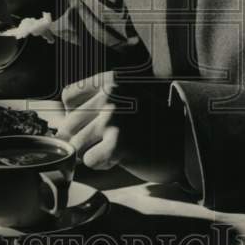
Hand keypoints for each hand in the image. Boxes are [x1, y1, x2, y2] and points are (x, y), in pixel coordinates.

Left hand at [59, 73, 184, 182]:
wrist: (186, 140)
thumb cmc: (150, 124)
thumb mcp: (125, 98)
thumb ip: (94, 103)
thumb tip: (58, 129)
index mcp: (110, 80)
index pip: (69, 98)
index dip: (77, 117)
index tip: (95, 124)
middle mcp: (110, 94)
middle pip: (69, 125)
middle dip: (83, 140)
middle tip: (108, 142)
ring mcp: (114, 118)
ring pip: (76, 145)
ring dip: (93, 153)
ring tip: (117, 148)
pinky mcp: (119, 143)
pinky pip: (89, 160)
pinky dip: (102, 164)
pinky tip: (122, 157)